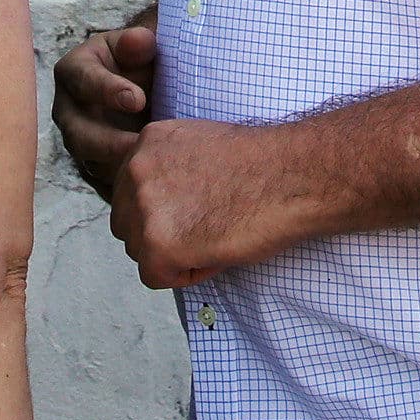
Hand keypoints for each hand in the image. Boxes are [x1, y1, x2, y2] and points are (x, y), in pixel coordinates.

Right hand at [52, 20, 157, 196]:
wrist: (150, 87)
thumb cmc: (142, 60)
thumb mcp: (141, 45)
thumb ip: (139, 42)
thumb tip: (140, 40)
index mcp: (75, 71)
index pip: (83, 81)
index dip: (108, 90)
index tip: (139, 99)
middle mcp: (69, 110)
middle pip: (78, 133)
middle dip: (109, 142)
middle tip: (142, 145)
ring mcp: (80, 142)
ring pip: (90, 163)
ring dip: (118, 169)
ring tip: (150, 169)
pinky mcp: (96, 168)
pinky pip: (105, 185)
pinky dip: (125, 188)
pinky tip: (149, 185)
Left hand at [111, 118, 310, 288]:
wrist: (293, 176)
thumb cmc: (263, 165)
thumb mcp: (201, 146)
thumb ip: (169, 167)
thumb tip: (162, 200)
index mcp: (147, 143)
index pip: (130, 190)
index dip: (161, 209)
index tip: (191, 210)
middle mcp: (135, 169)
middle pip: (125, 222)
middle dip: (157, 233)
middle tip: (203, 228)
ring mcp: (143, 207)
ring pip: (138, 251)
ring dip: (172, 254)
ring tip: (214, 237)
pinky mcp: (156, 245)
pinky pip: (157, 277)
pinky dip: (186, 275)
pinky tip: (216, 252)